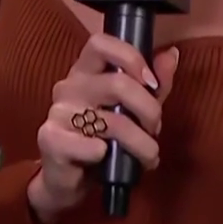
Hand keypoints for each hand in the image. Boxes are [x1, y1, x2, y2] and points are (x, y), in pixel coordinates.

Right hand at [28, 34, 180, 222]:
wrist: (69, 180)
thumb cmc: (103, 140)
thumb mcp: (134, 110)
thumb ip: (154, 84)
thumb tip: (171, 54)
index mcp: (85, 72)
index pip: (100, 43)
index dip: (130, 57)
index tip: (151, 82)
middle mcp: (68, 87)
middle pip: (117, 83)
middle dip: (149, 110)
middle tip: (155, 130)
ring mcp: (57, 113)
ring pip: (112, 122)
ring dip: (141, 143)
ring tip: (148, 157)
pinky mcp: (50, 140)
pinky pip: (91, 146)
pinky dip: (108, 156)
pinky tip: (110, 161)